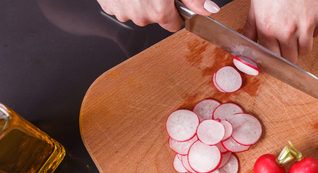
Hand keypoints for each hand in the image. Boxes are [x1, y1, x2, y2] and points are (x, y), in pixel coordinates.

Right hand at [97, 0, 219, 31]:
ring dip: (138, 2)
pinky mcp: (107, 5)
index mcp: (159, 12)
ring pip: (136, 13)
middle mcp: (140, 16)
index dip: (175, 12)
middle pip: (155, 19)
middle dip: (156, 5)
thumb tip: (209, 10)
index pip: (174, 25)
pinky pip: (119, 6)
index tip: (172, 1)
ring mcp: (121, 11)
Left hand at [243, 0, 317, 63]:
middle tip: (285, 43)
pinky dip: (313, 29)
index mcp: (269, 30)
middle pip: (291, 59)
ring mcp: (307, 25)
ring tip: (295, 32)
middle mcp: (288, 31)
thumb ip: (250, 31)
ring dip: (300, 45)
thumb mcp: (255, 9)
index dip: (275, 57)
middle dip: (288, 54)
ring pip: (306, 49)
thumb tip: (245, 49)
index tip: (276, 53)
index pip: (274, 59)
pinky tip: (305, 18)